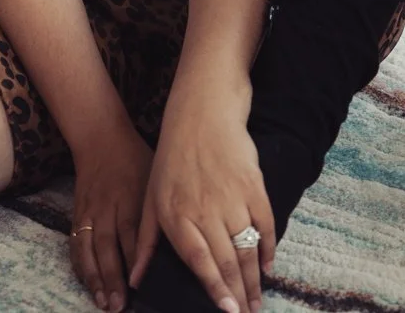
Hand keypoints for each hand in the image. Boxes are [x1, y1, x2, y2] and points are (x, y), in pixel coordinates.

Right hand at [70, 121, 154, 312]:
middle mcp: (108, 208)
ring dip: (95, 278)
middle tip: (120, 306)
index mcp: (130, 199)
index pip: (132, 236)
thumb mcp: (154, 176)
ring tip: (103, 302)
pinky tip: (87, 282)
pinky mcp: (78, 214)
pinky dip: (80, 266)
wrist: (100, 137)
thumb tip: (181, 237)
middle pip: (109, 248)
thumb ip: (159, 208)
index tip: (142, 288)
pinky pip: (76, 243)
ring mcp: (90, 212)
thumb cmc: (134, 158)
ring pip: (90, 250)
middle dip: (114, 279)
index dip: (135, 263)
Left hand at [127, 86, 275, 312]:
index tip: (228, 312)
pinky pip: (264, 224)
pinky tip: (267, 265)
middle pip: (227, 261)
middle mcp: (206, 210)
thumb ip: (146, 241)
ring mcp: (232, 197)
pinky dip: (268, 247)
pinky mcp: (253, 184)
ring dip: (254, 279)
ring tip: (256, 301)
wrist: (202, 111)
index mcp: (178, 215)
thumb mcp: (151, 196)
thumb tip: (135, 279)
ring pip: (246, 248)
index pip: (200, 262)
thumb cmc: (172, 156)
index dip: (215, 289)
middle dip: (238, 294)